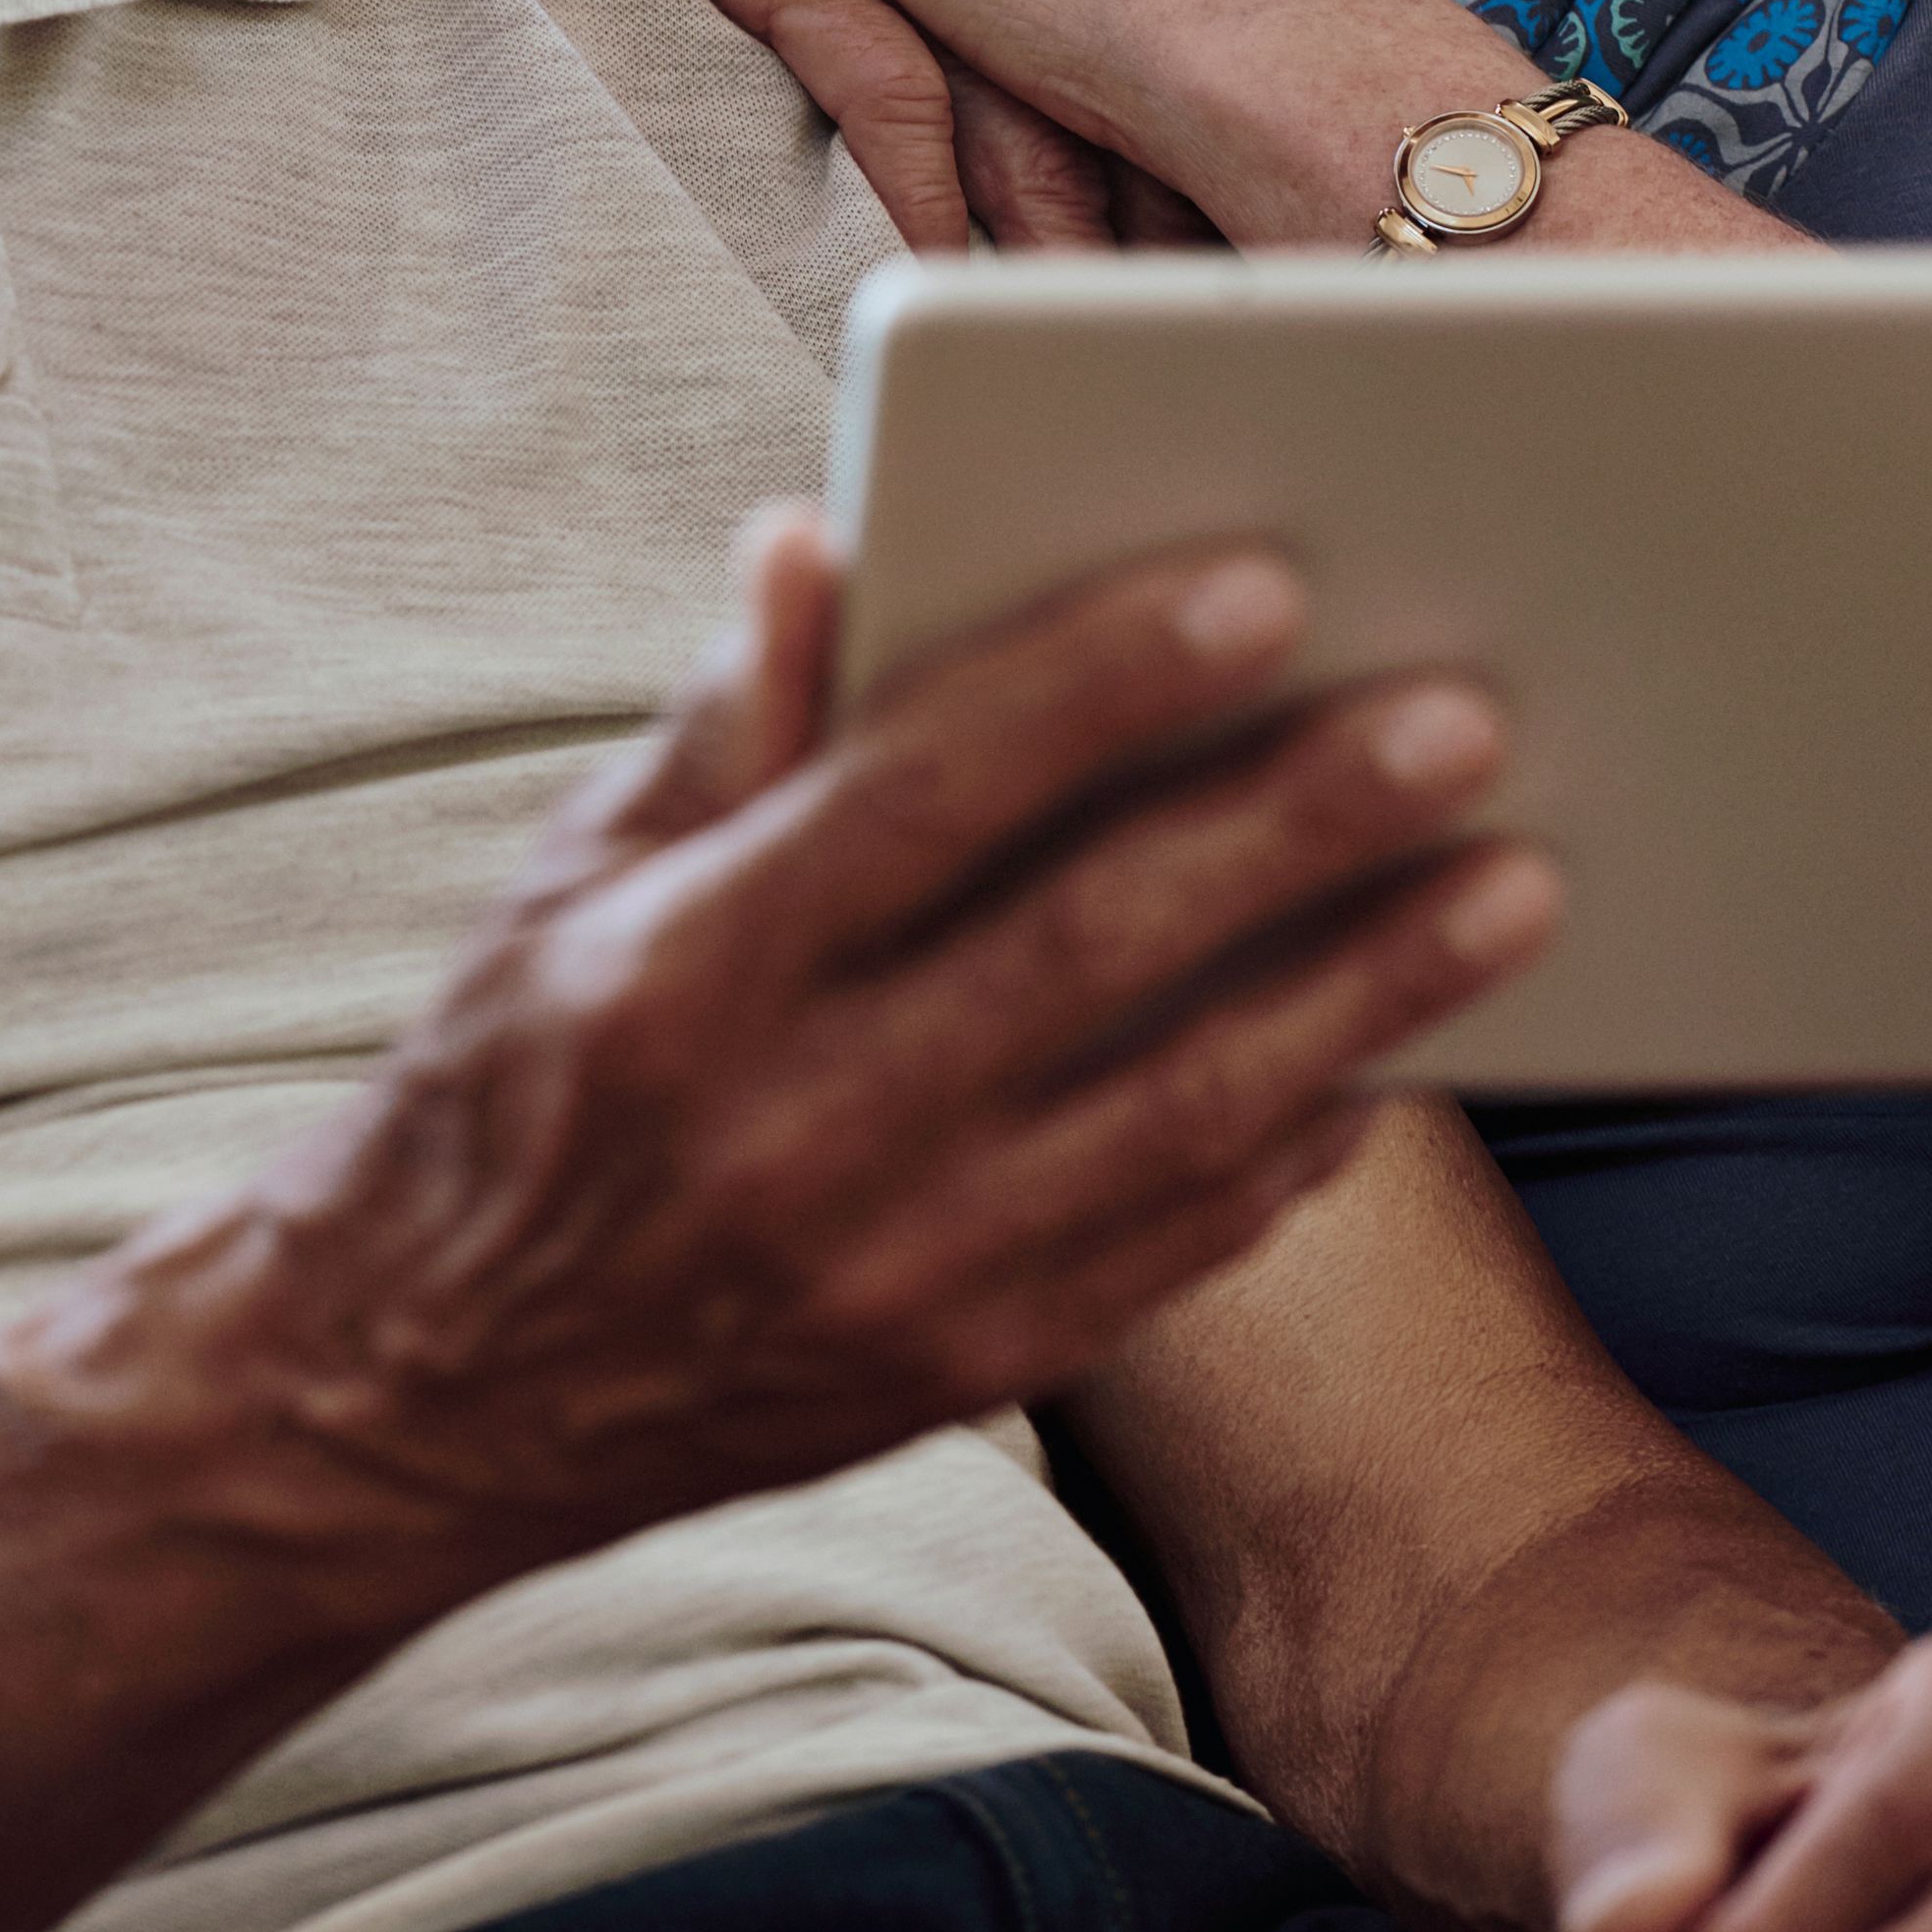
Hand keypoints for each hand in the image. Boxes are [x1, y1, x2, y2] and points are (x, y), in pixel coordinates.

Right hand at [200, 509, 1555, 1560]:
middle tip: (1460, 714)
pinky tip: (1400, 1057)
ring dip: (1363, 990)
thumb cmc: (505, 1086)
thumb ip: (721, 725)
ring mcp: (889, 1269)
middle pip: (1089, 946)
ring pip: (1176, 1109)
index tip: (1255, 582)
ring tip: (1516, 880)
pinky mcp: (955, 1372)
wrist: (415, 1398)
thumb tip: (818, 532)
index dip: (1092, 683)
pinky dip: (1293, 1150)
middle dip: (1292, 823)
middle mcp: (793, 1126)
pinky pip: (1169, 1250)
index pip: (920, 794)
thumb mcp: (564, 884)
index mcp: (684, 969)